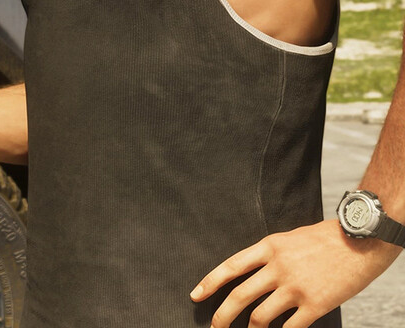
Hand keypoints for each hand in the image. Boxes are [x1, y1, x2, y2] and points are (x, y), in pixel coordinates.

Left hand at [191, 220, 400, 326]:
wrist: (361, 241)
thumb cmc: (325, 239)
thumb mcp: (289, 238)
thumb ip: (269, 255)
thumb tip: (251, 273)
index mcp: (269, 247)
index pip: (230, 267)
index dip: (209, 283)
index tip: (195, 296)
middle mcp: (278, 267)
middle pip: (240, 296)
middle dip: (222, 316)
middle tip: (214, 327)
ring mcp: (296, 287)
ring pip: (260, 316)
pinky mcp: (316, 304)